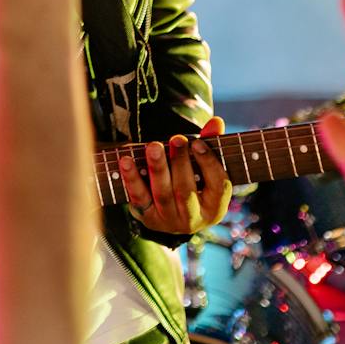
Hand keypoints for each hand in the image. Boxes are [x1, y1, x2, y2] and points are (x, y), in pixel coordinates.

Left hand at [116, 116, 230, 233]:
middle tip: (176, 139)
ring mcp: (170, 221)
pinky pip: (139, 199)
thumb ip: (209, 144)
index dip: (209, 163)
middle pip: (186, 190)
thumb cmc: (192, 181)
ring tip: (153, 147)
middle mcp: (194, 219)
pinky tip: (126, 161)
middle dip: (180, 163)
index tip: (197, 142)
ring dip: (157, 168)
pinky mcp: (149, 219)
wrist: (171, 212)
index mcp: (215, 208)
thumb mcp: (203, 167)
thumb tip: (216, 121)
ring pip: (163, 195)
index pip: (218, 185)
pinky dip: (132, 179)